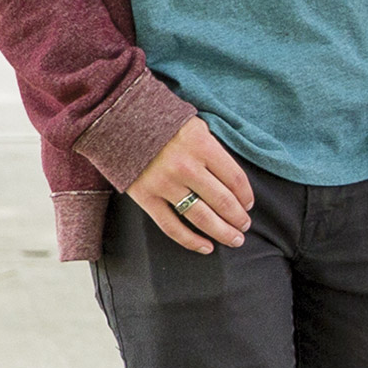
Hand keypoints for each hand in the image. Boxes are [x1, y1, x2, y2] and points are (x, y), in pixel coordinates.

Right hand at [129, 117, 253, 253]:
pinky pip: (171, 226)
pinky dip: (191, 241)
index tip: (249, 205)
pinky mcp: (146, 197)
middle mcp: (186, 167)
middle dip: (238, 218)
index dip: (246, 195)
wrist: (118, 120)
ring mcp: (165, 184)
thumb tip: (233, 180)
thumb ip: (213, 149)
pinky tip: (206, 247)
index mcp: (202, 146)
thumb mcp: (194, 126)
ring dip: (223, 232)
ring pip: (201, 217)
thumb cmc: (162, 122)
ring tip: (235, 239)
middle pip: (222, 201)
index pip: (235, 178)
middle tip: (244, 226)